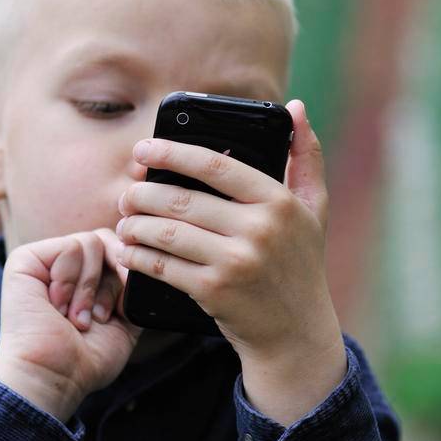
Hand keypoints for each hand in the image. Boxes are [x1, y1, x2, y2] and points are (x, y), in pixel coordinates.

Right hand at [0, 229, 144, 420]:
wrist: (55, 376)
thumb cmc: (85, 360)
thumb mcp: (124, 321)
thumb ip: (133, 288)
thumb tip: (146, 261)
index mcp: (84, 280)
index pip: (117, 252)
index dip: (127, 277)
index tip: (122, 312)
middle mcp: (63, 267)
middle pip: (107, 241)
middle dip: (113, 283)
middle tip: (101, 317)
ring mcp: (44, 262)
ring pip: (91, 243)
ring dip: (90, 289)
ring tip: (77, 319)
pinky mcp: (26, 259)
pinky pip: (72, 247)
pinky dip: (72, 281)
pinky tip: (58, 307)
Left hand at [114, 99, 341, 367]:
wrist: (296, 334)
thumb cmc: (301, 266)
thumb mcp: (315, 210)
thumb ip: (306, 157)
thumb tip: (294, 107)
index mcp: (278, 202)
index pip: (216, 165)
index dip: (173, 152)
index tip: (144, 149)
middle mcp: (258, 230)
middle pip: (182, 200)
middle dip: (143, 194)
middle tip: (127, 194)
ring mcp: (235, 262)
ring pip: (166, 233)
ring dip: (135, 225)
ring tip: (124, 222)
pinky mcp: (214, 292)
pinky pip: (163, 267)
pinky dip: (138, 257)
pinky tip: (128, 252)